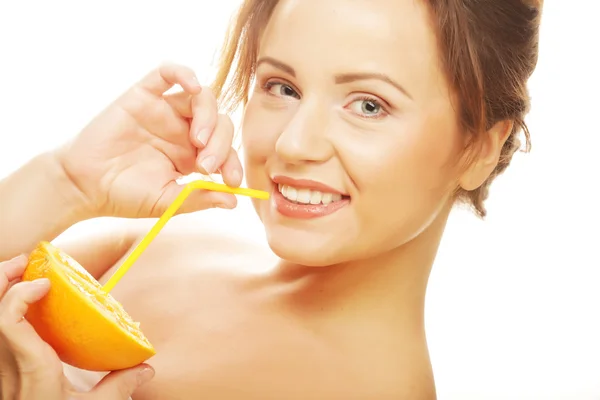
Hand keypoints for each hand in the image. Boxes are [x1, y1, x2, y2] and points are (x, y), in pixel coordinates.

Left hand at [0, 255, 153, 398]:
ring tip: (23, 273)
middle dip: (3, 277)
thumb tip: (147, 368)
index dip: (19, 293)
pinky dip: (8, 309)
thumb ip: (120, 387)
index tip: (46, 281)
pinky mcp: (2, 372)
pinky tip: (28, 305)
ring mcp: (0, 368)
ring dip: (2, 290)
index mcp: (31, 367)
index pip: (6, 321)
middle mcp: (6, 364)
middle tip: (27, 260)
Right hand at [55, 63, 241, 218]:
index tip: (232, 182)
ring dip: (208, 116)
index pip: (225, 149)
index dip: (233, 162)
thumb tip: (234, 201)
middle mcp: (182, 129)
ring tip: (198, 140)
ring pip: (202, 97)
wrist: (85, 185)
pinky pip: (166, 73)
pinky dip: (183, 73)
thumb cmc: (125, 195)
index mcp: (192, 154)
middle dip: (221, 144)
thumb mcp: (168, 201)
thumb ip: (199, 198)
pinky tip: (193, 86)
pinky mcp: (143, 95)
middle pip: (219, 122)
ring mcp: (164, 111)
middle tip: (206, 165)